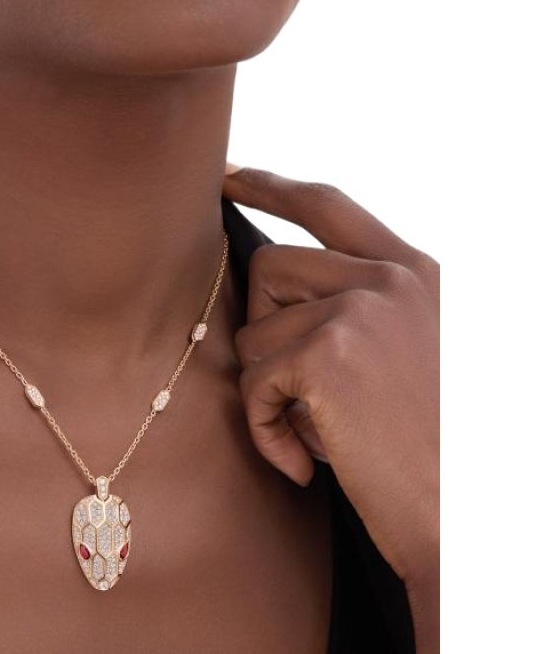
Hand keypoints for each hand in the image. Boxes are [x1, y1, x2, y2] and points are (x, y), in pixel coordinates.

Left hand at [222, 164, 438, 629]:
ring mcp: (359, 309)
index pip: (327, 206)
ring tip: (318, 429)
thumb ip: (349, 306)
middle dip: (264, 325)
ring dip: (270, 389)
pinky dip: (265, 427)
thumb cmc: (426, 444)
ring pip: (253, 331)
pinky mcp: (328, 353)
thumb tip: (266, 281)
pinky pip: (252, 381)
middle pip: (269, 266)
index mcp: (412, 272)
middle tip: (295, 385)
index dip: (271, 186)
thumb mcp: (401, 353)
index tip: (229, 176)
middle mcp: (388, 278)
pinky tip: (306, 459)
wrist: (466, 520)